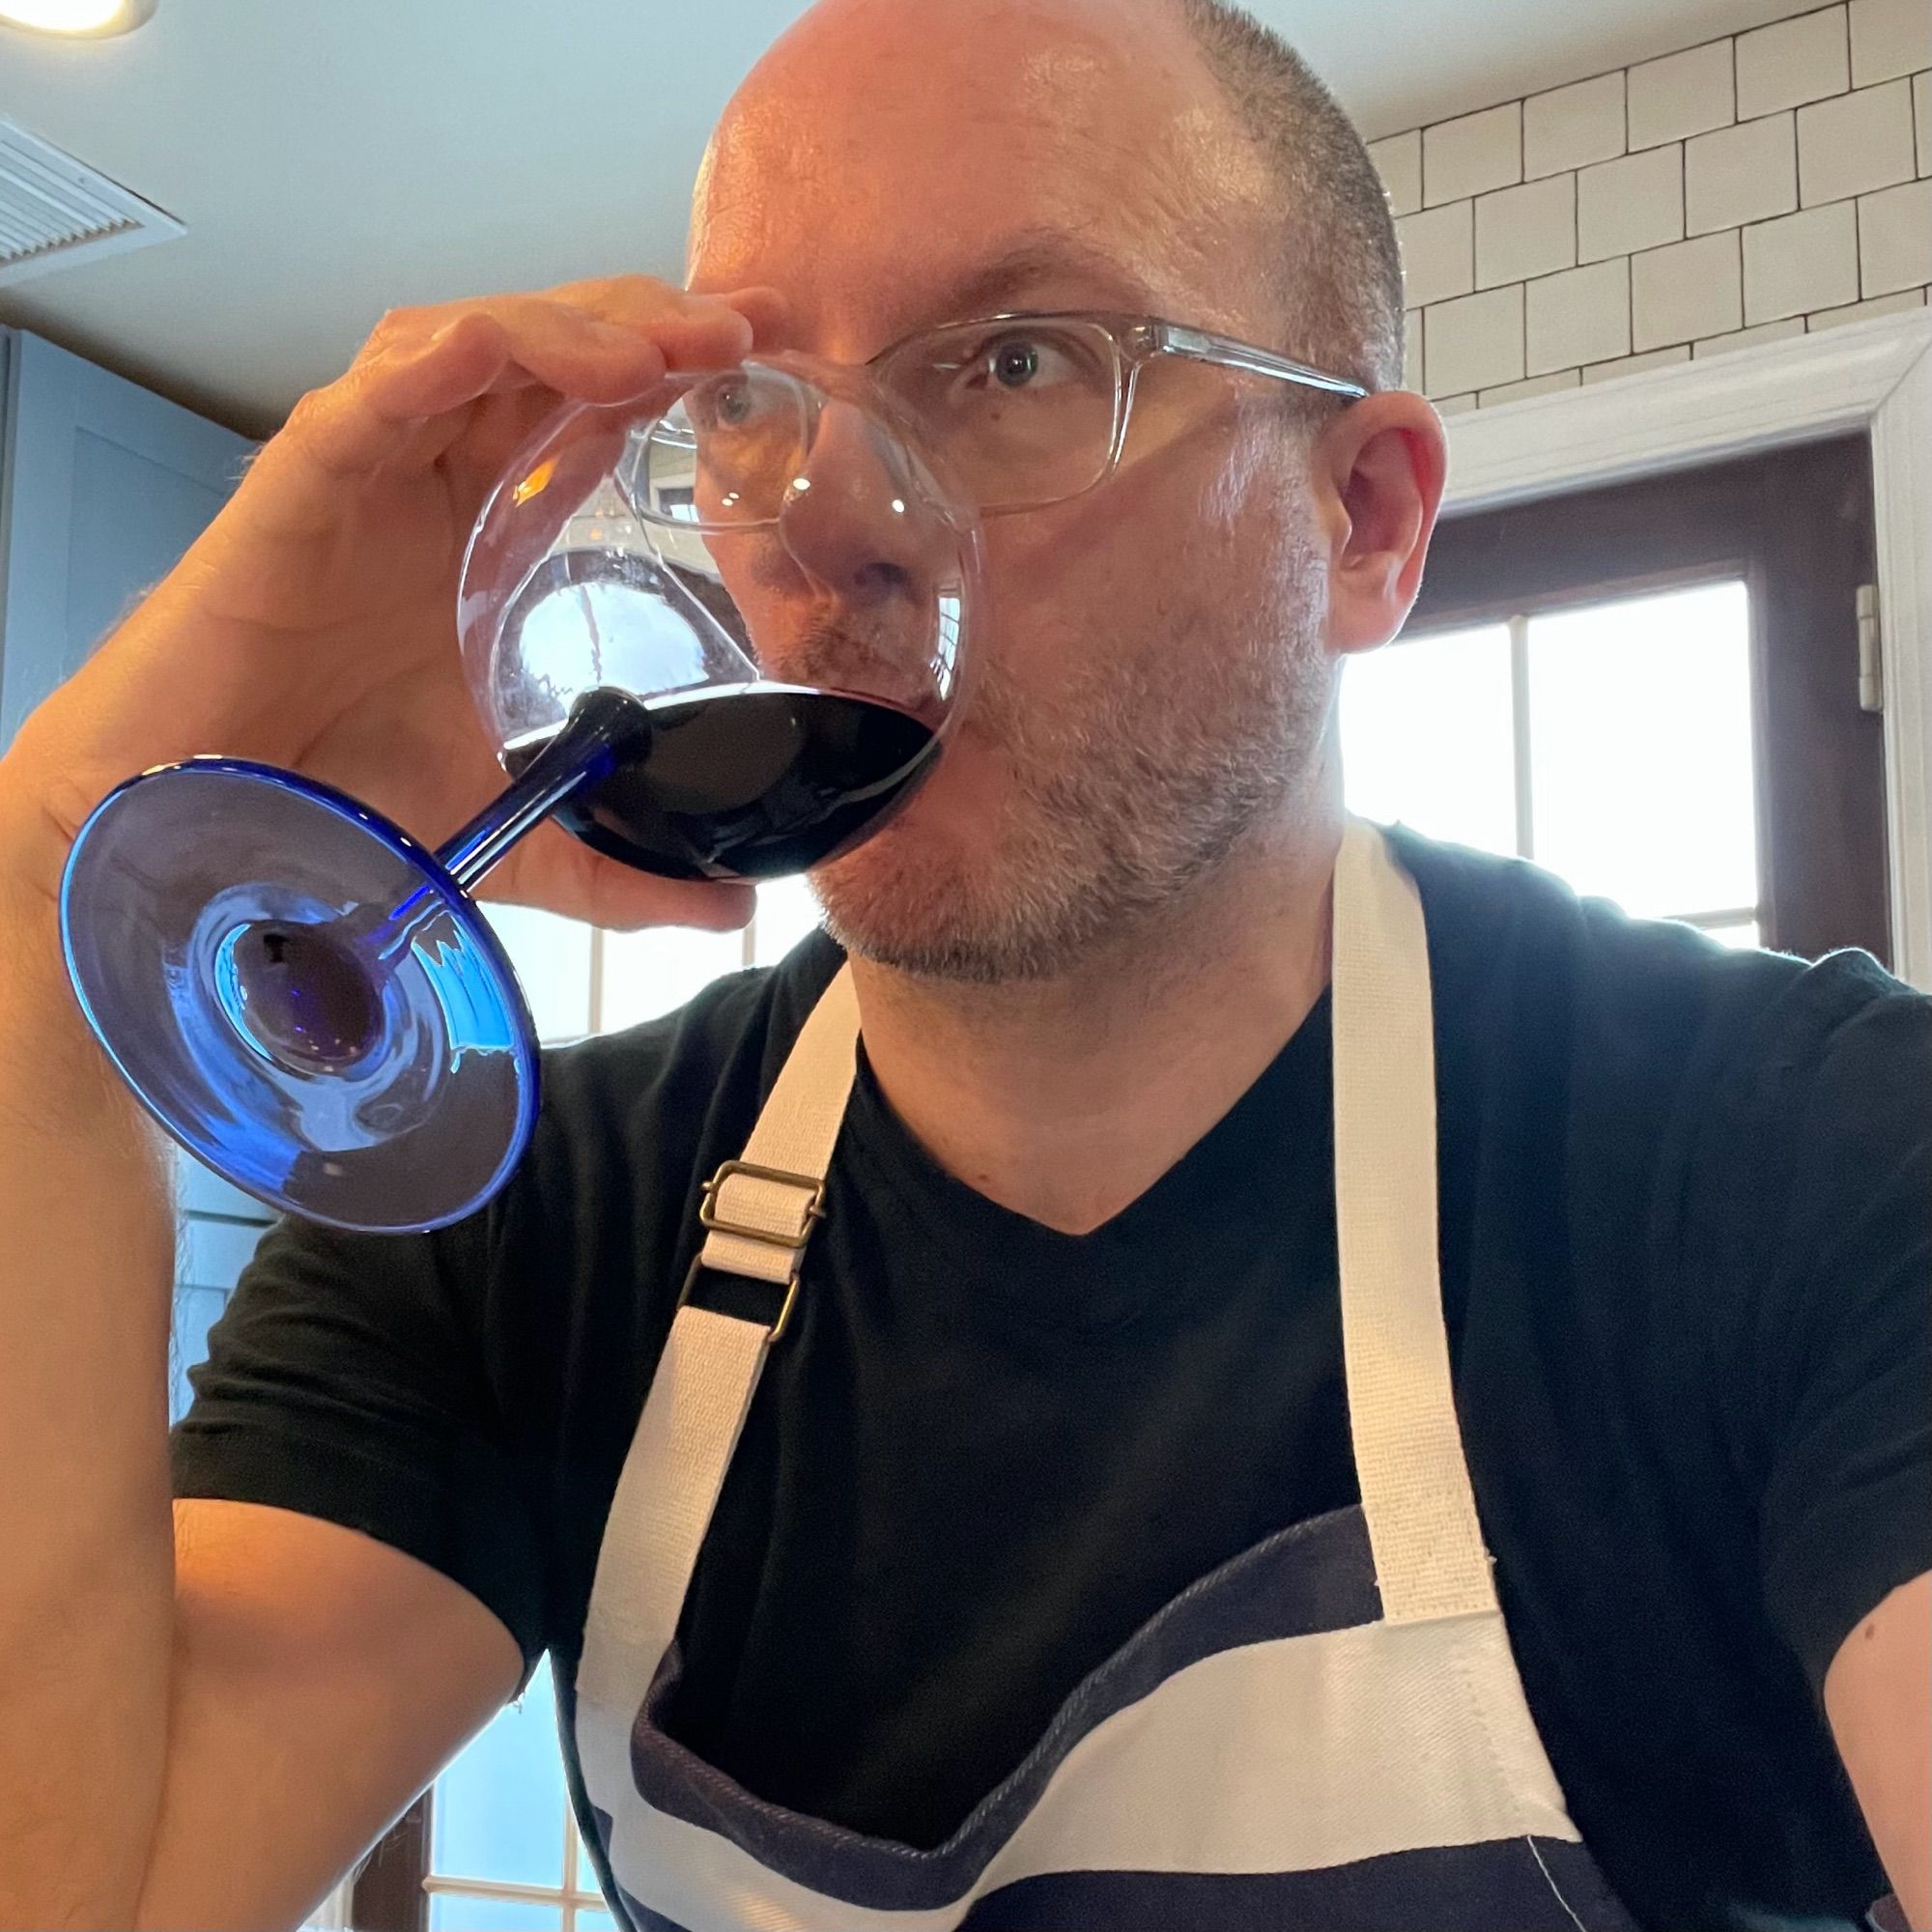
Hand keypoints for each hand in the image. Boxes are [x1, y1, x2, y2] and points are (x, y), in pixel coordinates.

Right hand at [0, 274, 779, 930]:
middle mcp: (435, 483)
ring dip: (572, 330)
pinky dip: (441, 362)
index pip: (596, 417)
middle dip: (653, 325)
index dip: (680, 371)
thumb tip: (730, 914)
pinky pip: (371, 394)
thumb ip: (619, 870)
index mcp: (488, 534)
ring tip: (663, 349)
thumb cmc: (336, 800)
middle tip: (747, 326)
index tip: (774, 353)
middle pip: (553, 355)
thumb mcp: (514, 834)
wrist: (204, 825)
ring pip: (474, 344)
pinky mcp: (300, 486)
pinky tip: (510, 353)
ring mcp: (369, 473)